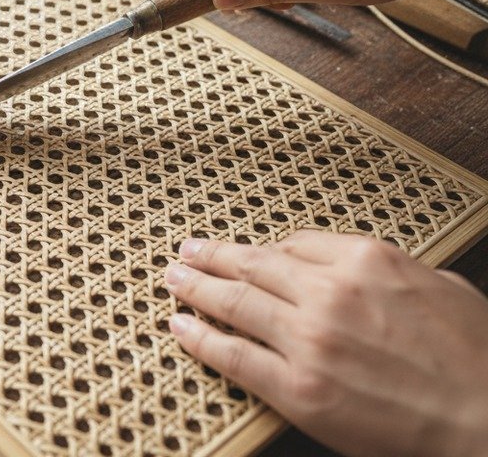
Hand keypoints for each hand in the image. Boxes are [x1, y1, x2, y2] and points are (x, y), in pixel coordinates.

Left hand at [164, 231, 487, 456]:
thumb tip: (363, 269)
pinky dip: (200, 339)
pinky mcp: (299, 388)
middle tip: (187, 252)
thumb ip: (393, 272)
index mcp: (367, 260)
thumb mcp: (443, 289)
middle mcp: (330, 292)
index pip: (295, 244)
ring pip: (234, 303)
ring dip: (195, 288)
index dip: (264, 250)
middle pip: (252, 265)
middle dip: (212, 257)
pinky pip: (234, 356)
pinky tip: (181, 328)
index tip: (245, 251)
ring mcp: (310, 340)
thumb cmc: (477, 360)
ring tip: (174, 280)